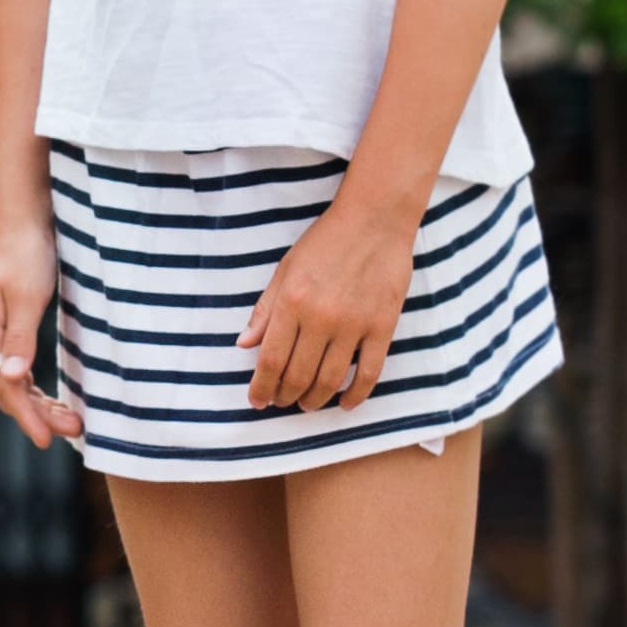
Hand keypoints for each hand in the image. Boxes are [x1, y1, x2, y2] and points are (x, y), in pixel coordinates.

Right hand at [0, 219, 76, 448]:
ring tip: (73, 422)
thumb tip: (16, 378)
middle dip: (39, 415)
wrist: (23, 225)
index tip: (46, 440)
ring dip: (42, 407)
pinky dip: (39, 393)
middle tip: (76, 430)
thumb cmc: (26, 256)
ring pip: (16, 386)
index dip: (26, 415)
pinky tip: (56, 402)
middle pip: (10, 391)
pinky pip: (22, 375)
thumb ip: (21, 338)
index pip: (5, 386)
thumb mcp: (26, 296)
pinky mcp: (11, 335)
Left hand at [244, 189, 415, 411]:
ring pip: (330, 378)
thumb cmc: (324, 243)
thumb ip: (265, 310)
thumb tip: (243, 344)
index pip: (270, 359)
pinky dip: (356, 393)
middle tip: (280, 402)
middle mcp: (321, 318)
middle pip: (298, 375)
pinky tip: (345, 404)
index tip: (256, 400)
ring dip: (315, 399)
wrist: (375, 221)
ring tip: (306, 404)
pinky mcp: (383, 326)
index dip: (261, 386)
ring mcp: (355, 324)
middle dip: (285, 396)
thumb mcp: (284, 271)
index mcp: (291, 304)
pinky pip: (369, 371)